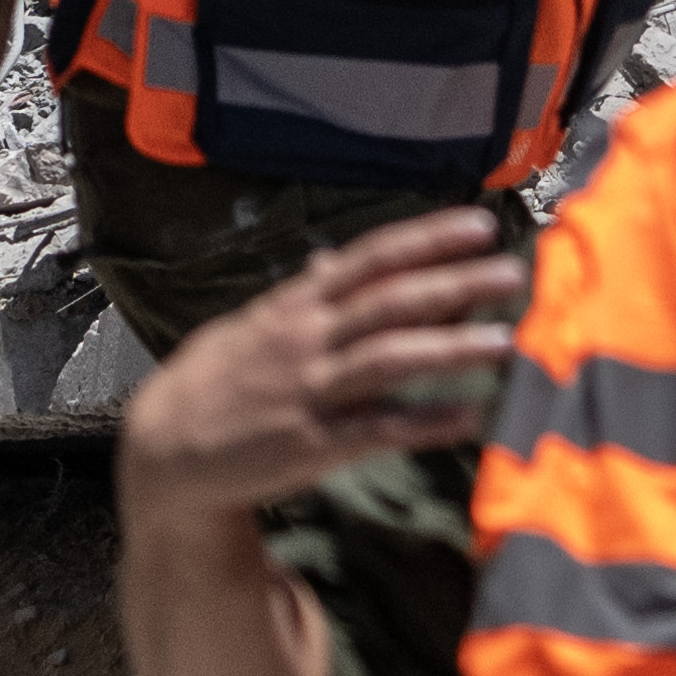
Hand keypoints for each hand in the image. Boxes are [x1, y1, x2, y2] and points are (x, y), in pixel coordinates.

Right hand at [108, 209, 518, 522]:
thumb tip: (333, 258)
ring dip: (451, 348)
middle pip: (391, 302)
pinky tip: (468, 416)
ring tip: (506, 340)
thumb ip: (302, 293)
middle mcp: (305, 339)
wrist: (162, 452)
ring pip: (389, 359)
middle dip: (456, 284)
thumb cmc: (215, 382)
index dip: (428, 239)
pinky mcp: (309, 445)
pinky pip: (376, 429)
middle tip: (513, 272)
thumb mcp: (253, 324)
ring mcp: (307, 391)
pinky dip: (424, 421)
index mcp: (297, 304)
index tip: (481, 224)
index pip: (372, 259)